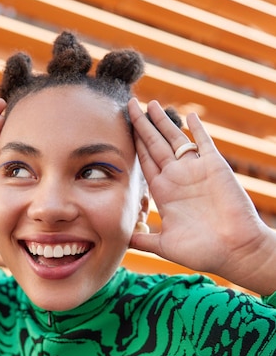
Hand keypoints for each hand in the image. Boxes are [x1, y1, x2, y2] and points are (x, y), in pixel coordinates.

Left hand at [128, 98, 273, 290]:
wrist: (235, 251)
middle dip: (142, 125)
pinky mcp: (215, 167)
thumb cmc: (202, 251)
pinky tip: (188, 114)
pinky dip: (197, 128)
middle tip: (130, 104)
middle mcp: (177, 177)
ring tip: (150, 104)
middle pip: (155, 144)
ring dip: (162, 121)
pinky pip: (204, 142)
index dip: (133, 144)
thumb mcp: (164, 245)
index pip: (144, 161)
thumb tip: (121, 240)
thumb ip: (143, 239)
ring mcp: (196, 170)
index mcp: (164, 192)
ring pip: (175, 138)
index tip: (120, 128)